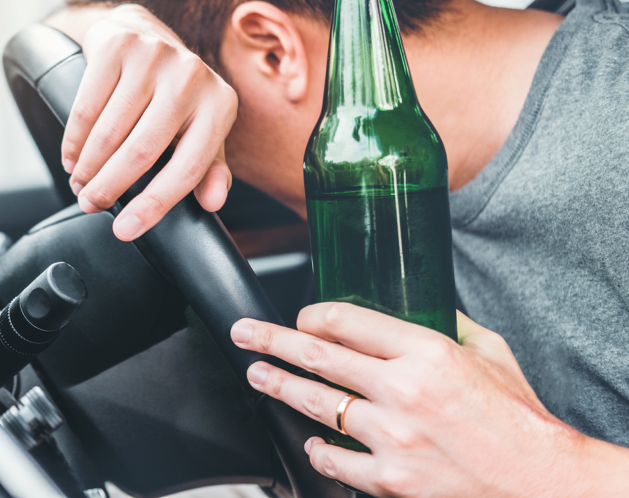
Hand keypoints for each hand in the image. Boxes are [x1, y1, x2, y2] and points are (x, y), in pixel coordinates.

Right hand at [61, 4, 237, 240]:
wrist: (143, 31)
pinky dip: (74, 140)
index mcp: (220, 104)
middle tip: (90, 206)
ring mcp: (154, 57)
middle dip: (108, 187)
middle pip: (142, 151)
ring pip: (110, 132)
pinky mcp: (119, 46)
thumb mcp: (200, 128)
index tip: (125, 229)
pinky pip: (87, 107)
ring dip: (87, 167)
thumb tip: (213, 202)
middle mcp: (191, 77)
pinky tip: (71, 157)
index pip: (188, 168)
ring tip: (80, 184)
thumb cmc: (174, 94)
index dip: (154, 206)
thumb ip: (209, 167)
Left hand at [230, 304, 623, 497]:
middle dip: (271, 341)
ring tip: (257, 375)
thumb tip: (421, 306)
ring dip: (279, 387)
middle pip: (317, 357)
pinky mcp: (391, 480)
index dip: (313, 315)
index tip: (302, 317)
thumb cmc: (518, 420)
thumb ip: (449, 326)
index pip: (347, 322)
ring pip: (316, 405)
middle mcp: (402, 392)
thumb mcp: (489, 353)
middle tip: (243, 333)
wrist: (542, 484)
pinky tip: (309, 440)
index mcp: (426, 352)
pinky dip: (318, 448)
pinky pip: (335, 460)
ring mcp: (393, 438)